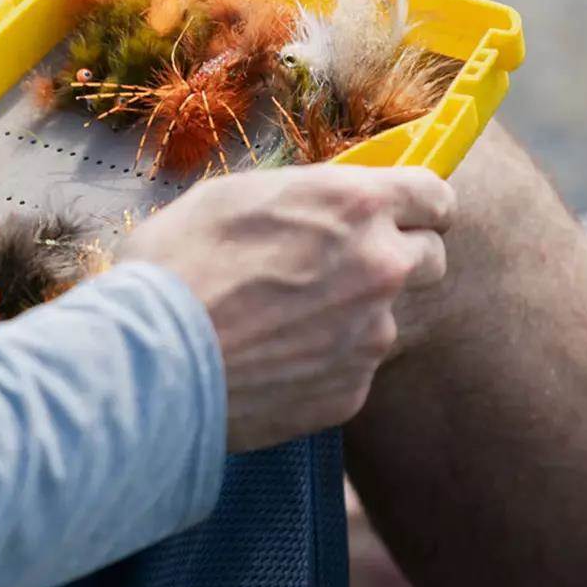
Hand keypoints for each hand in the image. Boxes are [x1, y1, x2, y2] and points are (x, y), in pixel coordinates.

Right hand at [123, 164, 453, 452]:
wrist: (151, 361)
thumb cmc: (174, 267)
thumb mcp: (230, 198)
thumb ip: (298, 198)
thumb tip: (319, 205)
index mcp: (354, 205)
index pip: (434, 195)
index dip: (418, 204)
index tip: (403, 213)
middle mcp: (380, 267)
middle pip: (429, 259)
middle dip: (394, 258)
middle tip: (338, 269)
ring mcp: (371, 336)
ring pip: (382, 320)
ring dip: (348, 318)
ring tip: (277, 325)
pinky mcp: (350, 392)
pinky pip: (350, 370)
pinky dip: (320, 365)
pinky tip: (268, 361)